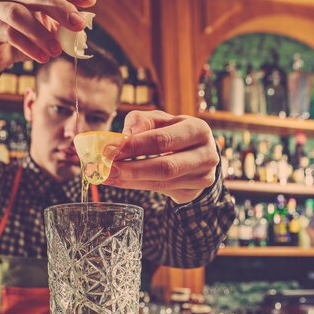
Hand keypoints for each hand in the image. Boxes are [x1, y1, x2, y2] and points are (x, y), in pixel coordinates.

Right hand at [0, 0, 95, 80]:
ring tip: (57, 51)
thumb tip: (83, 23)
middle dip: (60, 8)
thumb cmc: (24, 37)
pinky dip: (29, 47)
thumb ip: (61, 25)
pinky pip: (8, 34)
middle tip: (78, 25)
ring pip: (18, 14)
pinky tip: (42, 58)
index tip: (90, 1)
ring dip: (41, 33)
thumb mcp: (46, 30)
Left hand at [104, 111, 219, 203]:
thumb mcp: (159, 120)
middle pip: (165, 166)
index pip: (163, 140)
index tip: (109, 150)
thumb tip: (124, 136)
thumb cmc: (173, 132)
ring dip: (130, 180)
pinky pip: (162, 191)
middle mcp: (206, 154)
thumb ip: (141, 122)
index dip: (134, 146)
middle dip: (132, 168)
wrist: (197, 154)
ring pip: (162, 183)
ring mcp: (202, 177)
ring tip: (108, 176)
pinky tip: (120, 181)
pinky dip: (137, 186)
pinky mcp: (193, 193)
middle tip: (107, 168)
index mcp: (198, 130)